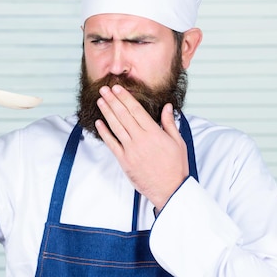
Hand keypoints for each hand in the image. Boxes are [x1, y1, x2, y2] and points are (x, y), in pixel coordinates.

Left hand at [95, 85, 188, 210]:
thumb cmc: (176, 166)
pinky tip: (99, 123)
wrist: (170, 189)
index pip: (136, 110)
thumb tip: (167, 106)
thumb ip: (169, 123)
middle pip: (123, 115)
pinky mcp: (124, 161)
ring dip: (106, 112)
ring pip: (116, 127)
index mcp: (154, 132)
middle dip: (113, 100)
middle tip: (104, 89)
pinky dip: (104, 133)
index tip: (117, 88)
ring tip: (100, 101)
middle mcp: (140, 139)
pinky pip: (111, 144)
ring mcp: (131, 150)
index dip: (125, 97)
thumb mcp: (178, 142)